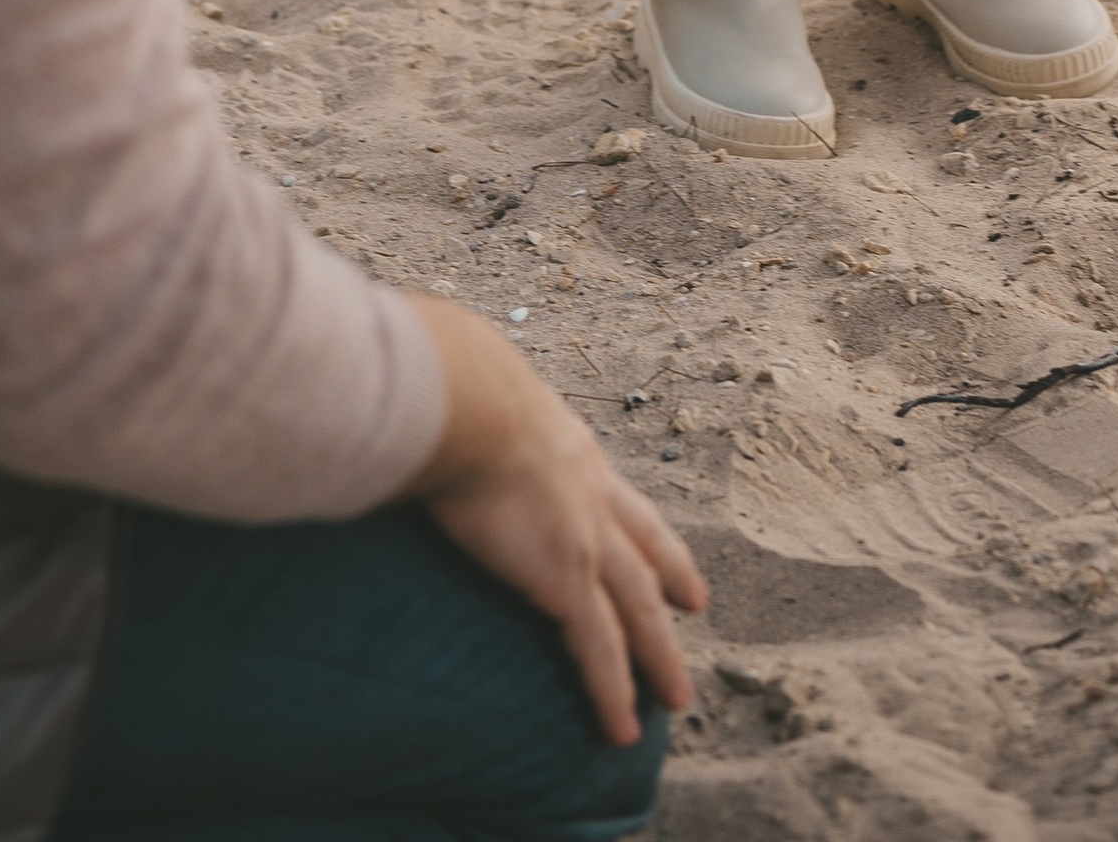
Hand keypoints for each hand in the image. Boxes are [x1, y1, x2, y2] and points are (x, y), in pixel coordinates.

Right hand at [405, 296, 703, 744]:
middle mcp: (591, 491)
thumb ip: (459, 413)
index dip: (640, 519)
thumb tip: (421, 408)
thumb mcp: (471, 394)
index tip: (657, 536)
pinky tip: (622, 730)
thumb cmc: (449, 386)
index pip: (614, 493)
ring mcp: (586, 537)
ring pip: (638, 611)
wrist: (463, 398)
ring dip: (659, 657)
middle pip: (645, 550)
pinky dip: (613, 693)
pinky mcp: (565, 580)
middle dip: (673, 580)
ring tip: (676, 697)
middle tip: (696, 606)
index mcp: (569, 448)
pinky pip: (598, 650)